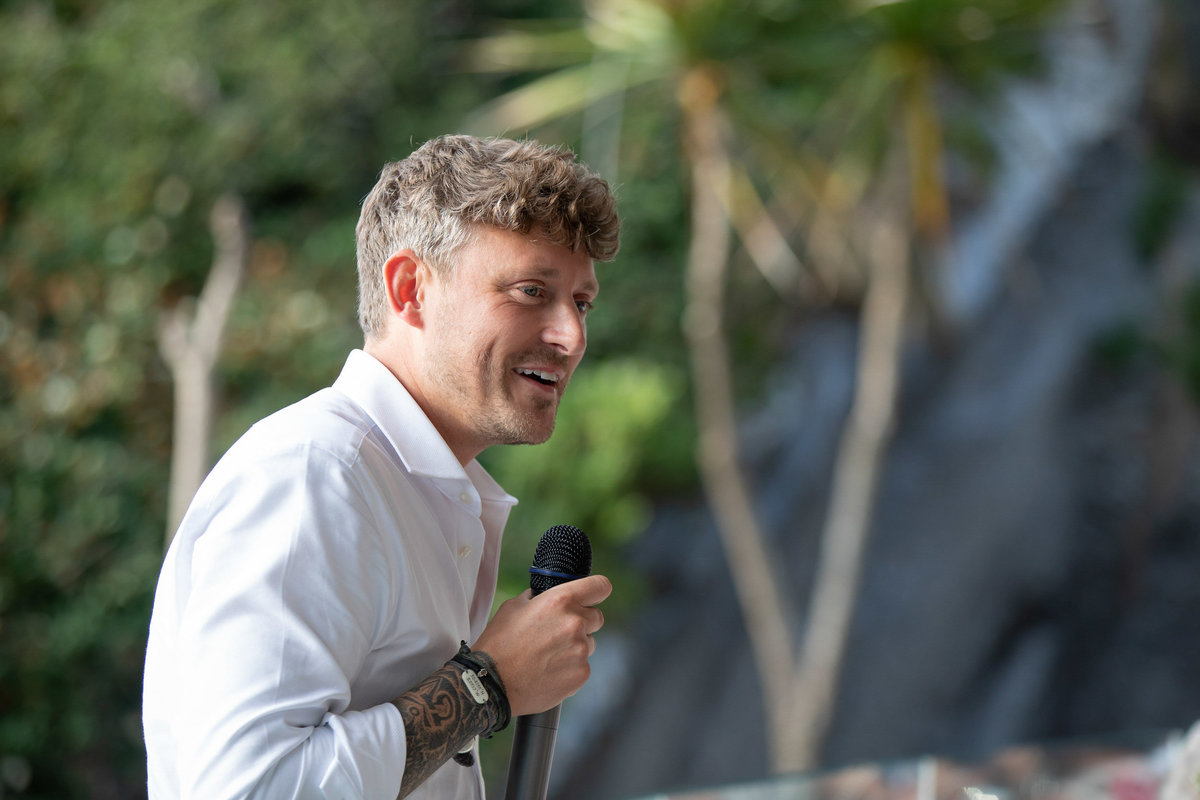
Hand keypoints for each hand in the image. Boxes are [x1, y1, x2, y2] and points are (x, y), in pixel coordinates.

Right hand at [472, 574, 610, 716]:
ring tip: (548, 656)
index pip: (601, 586)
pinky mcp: (581, 674)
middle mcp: (575, 623)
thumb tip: (548, 595)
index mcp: (560, 601)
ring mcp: (581, 650)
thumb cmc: (499, 644)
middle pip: (597, 617)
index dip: (597, 591)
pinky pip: (583, 666)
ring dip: (575, 646)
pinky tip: (548, 671)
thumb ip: (539, 597)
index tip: (593, 597)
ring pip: (589, 643)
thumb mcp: (514, 607)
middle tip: (557, 633)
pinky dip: (570, 668)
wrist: (491, 683)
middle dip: (582, 622)